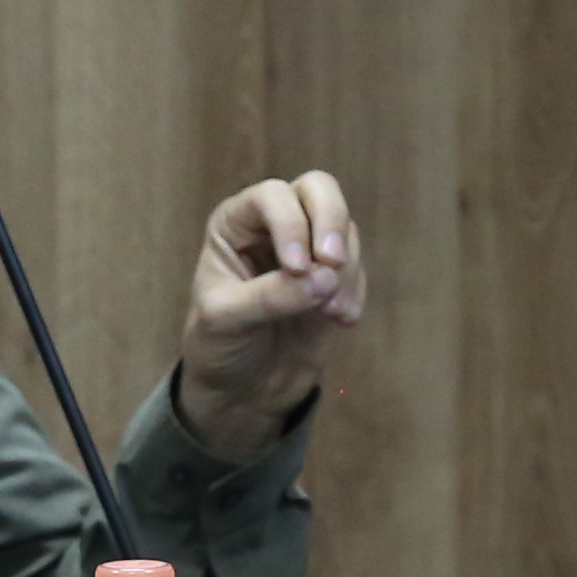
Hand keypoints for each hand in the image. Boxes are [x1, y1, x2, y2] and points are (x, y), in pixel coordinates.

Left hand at [177, 168, 362, 458]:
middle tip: (331, 264)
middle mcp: (273, 225)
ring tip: (328, 313)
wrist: (244, 388)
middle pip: (318, 189)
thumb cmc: (220, 346)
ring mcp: (308, 246)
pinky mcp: (334, 275)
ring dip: (345, 268)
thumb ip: (269, 297)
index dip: (290, 224)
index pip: (271, 197)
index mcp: (234, 223)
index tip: (296, 268)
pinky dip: (356, 289)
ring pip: (344, 228)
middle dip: (331, 222)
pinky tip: (341, 320)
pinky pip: (357, 264)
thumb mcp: (227, 322)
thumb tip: (324, 279)